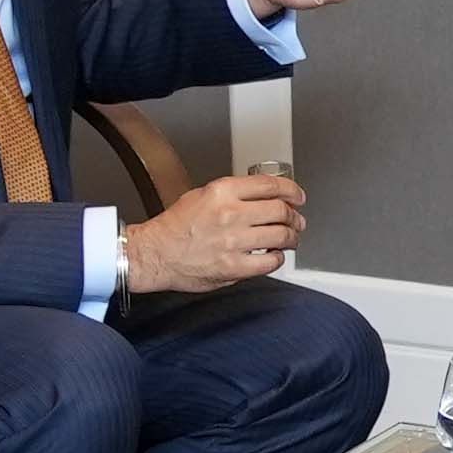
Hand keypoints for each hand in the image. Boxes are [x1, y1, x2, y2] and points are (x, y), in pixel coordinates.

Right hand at [122, 173, 305, 294]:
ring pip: (281, 236)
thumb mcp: (202, 195)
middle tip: (297, 221)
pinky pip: (270, 262)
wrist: (155, 253)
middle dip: (295, 217)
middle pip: (281, 210)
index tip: (297, 197)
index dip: (292, 191)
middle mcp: (230, 214)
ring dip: (292, 238)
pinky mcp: (233, 267)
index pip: (270, 185)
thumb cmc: (174, 226)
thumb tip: (261, 197)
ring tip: (290, 239)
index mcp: (222, 192)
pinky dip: (277, 258)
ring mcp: (233, 241)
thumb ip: (232, 194)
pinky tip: (273, 256)